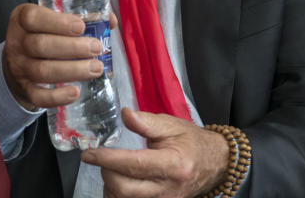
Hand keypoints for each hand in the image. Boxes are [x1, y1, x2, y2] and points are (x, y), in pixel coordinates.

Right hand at [2, 3, 107, 109]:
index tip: (81, 26)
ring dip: (72, 70)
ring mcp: (19, 67)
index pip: (33, 18)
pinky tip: (75, 92)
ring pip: (42, 71)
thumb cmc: (44, 35)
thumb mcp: (53, 19)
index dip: (57, 23)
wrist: (19, 61)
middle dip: (72, 48)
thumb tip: (111, 20)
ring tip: (96, 68)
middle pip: (40, 45)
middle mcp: (17, 42)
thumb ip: (80, 16)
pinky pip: (38, 96)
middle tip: (96, 48)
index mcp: (22, 19)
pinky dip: (58, 97)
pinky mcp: (25, 89)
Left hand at [81, 108, 228, 197]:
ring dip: (110, 186)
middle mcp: (168, 188)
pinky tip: (118, 181)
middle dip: (106, 173)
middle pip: (124, 190)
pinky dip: (118, 194)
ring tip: (110, 169)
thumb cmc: (192, 142)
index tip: (89, 154)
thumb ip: (145, 121)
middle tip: (100, 159)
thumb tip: (124, 114)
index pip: (133, 165)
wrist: (216, 163)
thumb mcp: (171, 125)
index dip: (107, 160)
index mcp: (172, 165)